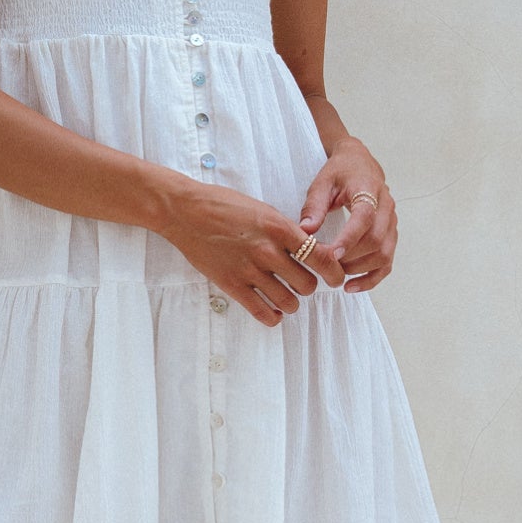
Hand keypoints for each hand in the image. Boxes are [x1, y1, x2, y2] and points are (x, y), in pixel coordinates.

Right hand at [160, 179, 346, 325]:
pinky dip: (273, 317)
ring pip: (288, 301)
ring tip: (288, 298)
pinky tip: (274, 312)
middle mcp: (267, 250)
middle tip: (302, 284)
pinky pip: (262, 312)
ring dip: (293, 303)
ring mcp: (248, 269)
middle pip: (307, 284)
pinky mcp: (231, 284)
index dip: (334, 272)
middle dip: (309, 287)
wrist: (186, 212)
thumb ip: (286, 232)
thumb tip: (309, 250)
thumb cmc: (224, 206)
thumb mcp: (263, 210)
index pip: (321, 257)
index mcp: (280, 228)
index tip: (335, 278)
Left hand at [298, 143, 396, 292]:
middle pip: (376, 240)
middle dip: (351, 258)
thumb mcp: (322, 182)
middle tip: (327, 266)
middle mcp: (386, 207)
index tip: (333, 255)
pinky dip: (372, 277)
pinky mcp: (390, 235)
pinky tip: (352, 286)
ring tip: (336, 275)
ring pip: (384, 254)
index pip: (365, 218)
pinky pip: (387, 262)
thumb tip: (305, 232)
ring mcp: (392, 223)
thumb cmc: (339, 172)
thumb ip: (314, 206)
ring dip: (360, 270)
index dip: (350, 238)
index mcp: (368, 190)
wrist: (360, 163)